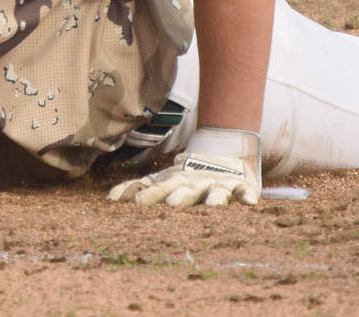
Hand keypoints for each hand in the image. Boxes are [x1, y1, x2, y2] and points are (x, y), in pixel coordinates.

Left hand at [106, 127, 261, 206]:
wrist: (225, 151)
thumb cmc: (189, 175)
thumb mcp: (165, 178)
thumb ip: (140, 188)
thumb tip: (109, 198)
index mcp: (176, 181)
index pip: (157, 187)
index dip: (145, 193)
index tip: (133, 202)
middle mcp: (196, 182)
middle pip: (185, 189)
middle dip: (178, 196)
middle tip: (171, 204)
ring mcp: (219, 184)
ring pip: (216, 192)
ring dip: (213, 198)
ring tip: (212, 205)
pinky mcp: (241, 185)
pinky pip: (245, 192)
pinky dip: (247, 196)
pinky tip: (249, 202)